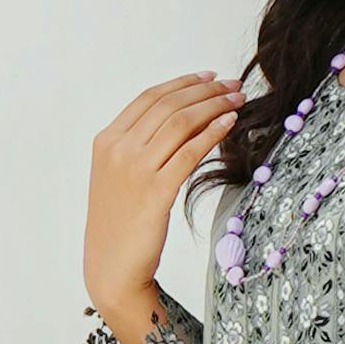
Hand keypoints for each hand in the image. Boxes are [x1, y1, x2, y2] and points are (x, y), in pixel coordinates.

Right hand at [85, 69, 242, 343]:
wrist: (111, 266)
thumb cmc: (119, 223)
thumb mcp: (118, 176)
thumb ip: (138, 146)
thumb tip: (181, 120)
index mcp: (106, 140)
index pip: (150, 98)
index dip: (183, 83)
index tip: (210, 77)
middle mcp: (118, 149)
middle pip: (169, 105)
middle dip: (206, 90)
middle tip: (233, 85)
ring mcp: (134, 170)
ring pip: (181, 123)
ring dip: (214, 106)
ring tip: (238, 100)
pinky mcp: (155, 191)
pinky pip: (189, 152)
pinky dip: (212, 132)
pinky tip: (230, 123)